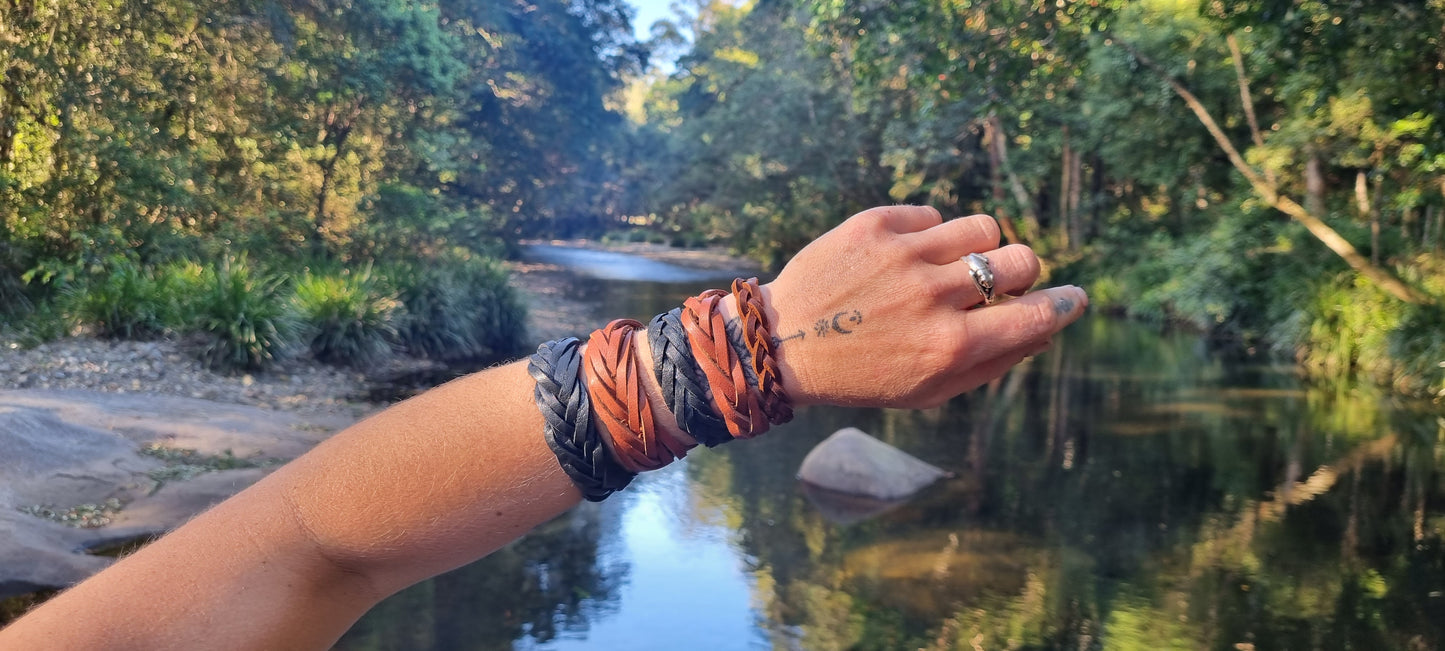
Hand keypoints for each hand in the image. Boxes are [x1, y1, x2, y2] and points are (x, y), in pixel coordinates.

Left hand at [760, 205, 1087, 408]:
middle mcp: (932, 297)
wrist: (783, 344)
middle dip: (1021, 272)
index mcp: (950, 346)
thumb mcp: (929, 389)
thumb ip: (993, 362)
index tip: (1071, 298)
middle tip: (997, 284)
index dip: (1064, 304)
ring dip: (977, 248)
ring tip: (949, 267)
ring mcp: (903, 255)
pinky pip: (933, 216)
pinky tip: (903, 260)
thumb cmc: (863, 374)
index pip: (1037, 314)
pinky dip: (929, 236)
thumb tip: (1044, 328)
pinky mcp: (875, 225)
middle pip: (1020, 259)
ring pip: (981, 227)